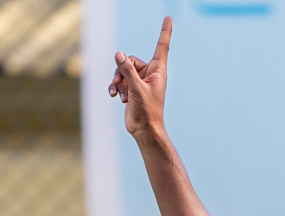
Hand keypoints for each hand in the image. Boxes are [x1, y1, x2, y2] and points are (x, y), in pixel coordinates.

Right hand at [110, 17, 172, 140]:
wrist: (144, 130)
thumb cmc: (147, 112)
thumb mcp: (136, 89)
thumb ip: (127, 70)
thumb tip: (119, 54)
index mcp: (158, 71)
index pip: (162, 46)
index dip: (165, 31)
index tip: (169, 18)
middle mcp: (150, 73)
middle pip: (131, 60)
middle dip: (122, 70)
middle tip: (120, 84)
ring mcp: (140, 80)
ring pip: (123, 70)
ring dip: (118, 81)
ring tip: (119, 93)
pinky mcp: (132, 88)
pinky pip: (120, 80)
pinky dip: (116, 87)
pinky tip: (115, 96)